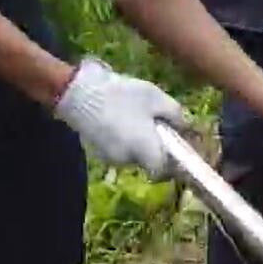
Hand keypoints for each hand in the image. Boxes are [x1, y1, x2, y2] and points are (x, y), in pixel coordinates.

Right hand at [52, 59, 190, 177]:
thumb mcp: (156, 98)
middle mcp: (127, 159)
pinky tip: (119, 117)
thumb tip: (184, 126)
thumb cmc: (122, 95)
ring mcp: (108, 156)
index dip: (169, 163)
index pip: (161, 171)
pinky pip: (116, 147)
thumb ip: (175, 115)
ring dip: (137, 141)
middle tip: (155, 123)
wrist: (78, 93)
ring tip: (135, 116)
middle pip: (146, 161)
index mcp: (145, 151)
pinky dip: (121, 138)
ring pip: (131, 153)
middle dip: (153, 146)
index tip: (173, 147)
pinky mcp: (95, 149)